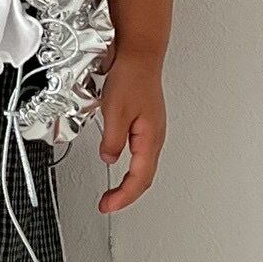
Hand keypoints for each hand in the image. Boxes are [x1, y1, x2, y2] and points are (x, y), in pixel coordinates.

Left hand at [96, 48, 164, 211]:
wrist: (140, 55)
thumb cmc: (132, 77)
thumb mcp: (114, 112)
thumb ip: (111, 141)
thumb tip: (109, 158)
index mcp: (150, 139)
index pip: (139, 179)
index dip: (123, 197)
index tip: (108, 206)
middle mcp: (155, 138)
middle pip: (144, 177)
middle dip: (127, 195)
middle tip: (108, 204)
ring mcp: (152, 131)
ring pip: (144, 167)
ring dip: (129, 183)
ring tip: (114, 193)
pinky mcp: (147, 124)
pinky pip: (141, 154)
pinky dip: (132, 168)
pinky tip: (121, 166)